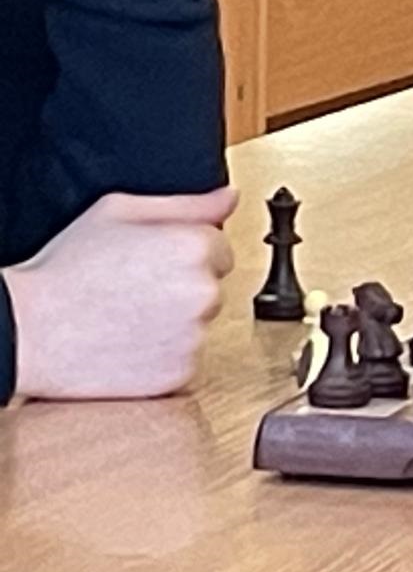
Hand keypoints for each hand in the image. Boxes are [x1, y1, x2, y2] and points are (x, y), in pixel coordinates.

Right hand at [3, 188, 236, 399]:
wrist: (26, 330)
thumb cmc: (64, 270)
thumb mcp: (119, 211)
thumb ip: (186, 203)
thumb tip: (228, 198)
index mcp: (193, 247)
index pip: (220, 246)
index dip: (183, 252)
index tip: (153, 261)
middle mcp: (202, 291)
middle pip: (212, 284)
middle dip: (183, 285)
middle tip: (135, 288)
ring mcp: (193, 336)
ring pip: (200, 322)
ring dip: (176, 321)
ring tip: (128, 315)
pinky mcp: (180, 373)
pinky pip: (186, 357)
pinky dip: (165, 354)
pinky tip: (129, 342)